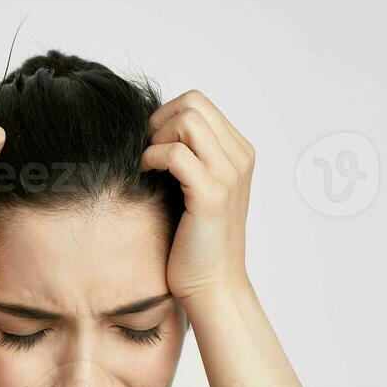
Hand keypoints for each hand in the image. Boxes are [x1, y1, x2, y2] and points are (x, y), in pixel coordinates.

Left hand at [140, 90, 254, 303]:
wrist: (212, 284)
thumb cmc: (197, 241)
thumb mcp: (198, 189)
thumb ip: (190, 157)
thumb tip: (155, 130)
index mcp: (239, 153)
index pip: (199, 103)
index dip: (166, 116)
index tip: (152, 146)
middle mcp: (239, 158)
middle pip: (193, 103)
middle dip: (160, 121)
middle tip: (147, 153)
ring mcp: (229, 175)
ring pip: (187, 120)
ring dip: (157, 138)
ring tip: (149, 165)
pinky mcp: (211, 194)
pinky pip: (176, 154)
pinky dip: (153, 158)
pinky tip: (147, 175)